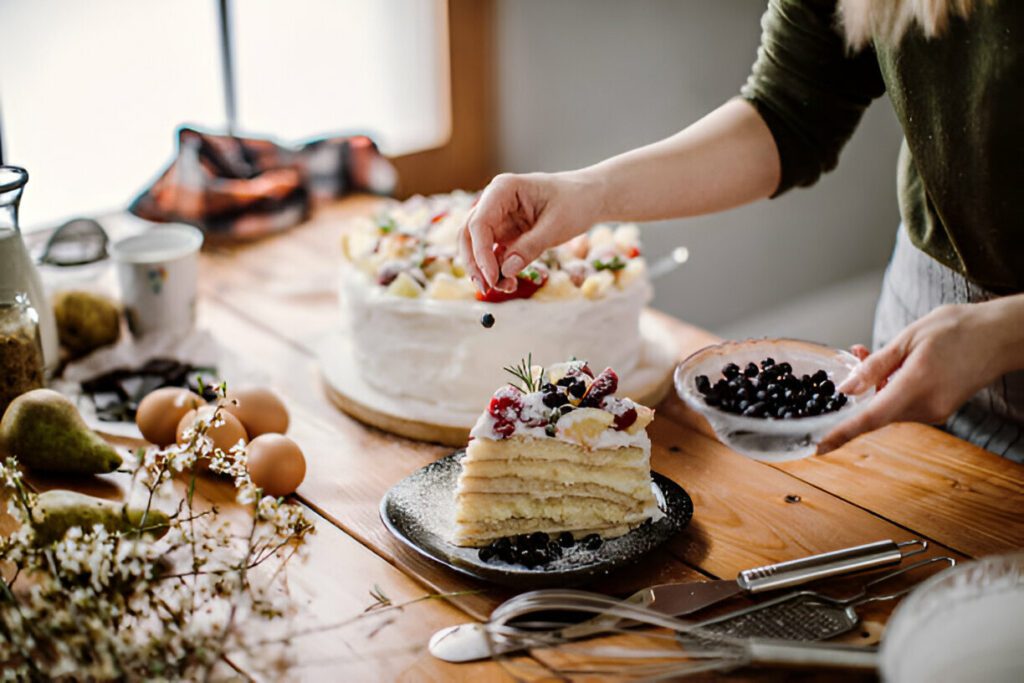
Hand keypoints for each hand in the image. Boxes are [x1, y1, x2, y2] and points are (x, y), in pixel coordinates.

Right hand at [458, 171, 600, 291]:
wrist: (589, 198)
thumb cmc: (576, 202)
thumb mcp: (557, 226)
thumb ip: (530, 247)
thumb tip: (506, 270)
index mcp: (503, 189)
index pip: (479, 223)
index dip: (480, 252)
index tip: (492, 277)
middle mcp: (495, 202)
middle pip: (469, 234)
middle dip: (474, 263)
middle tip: (485, 288)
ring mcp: (499, 219)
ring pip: (477, 247)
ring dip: (485, 270)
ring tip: (506, 288)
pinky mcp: (506, 234)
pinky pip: (493, 255)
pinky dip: (498, 270)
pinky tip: (511, 283)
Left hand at [817, 303, 1012, 452]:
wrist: (1002, 335)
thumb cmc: (958, 329)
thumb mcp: (908, 339)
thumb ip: (875, 366)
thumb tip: (847, 388)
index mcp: (915, 388)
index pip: (869, 419)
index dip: (841, 434)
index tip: (818, 447)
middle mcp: (926, 408)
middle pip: (876, 410)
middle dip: (859, 390)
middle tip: (857, 354)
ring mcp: (934, 411)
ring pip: (888, 407)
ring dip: (876, 386)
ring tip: (875, 352)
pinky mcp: (939, 409)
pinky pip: (904, 404)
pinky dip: (891, 388)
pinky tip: (894, 365)